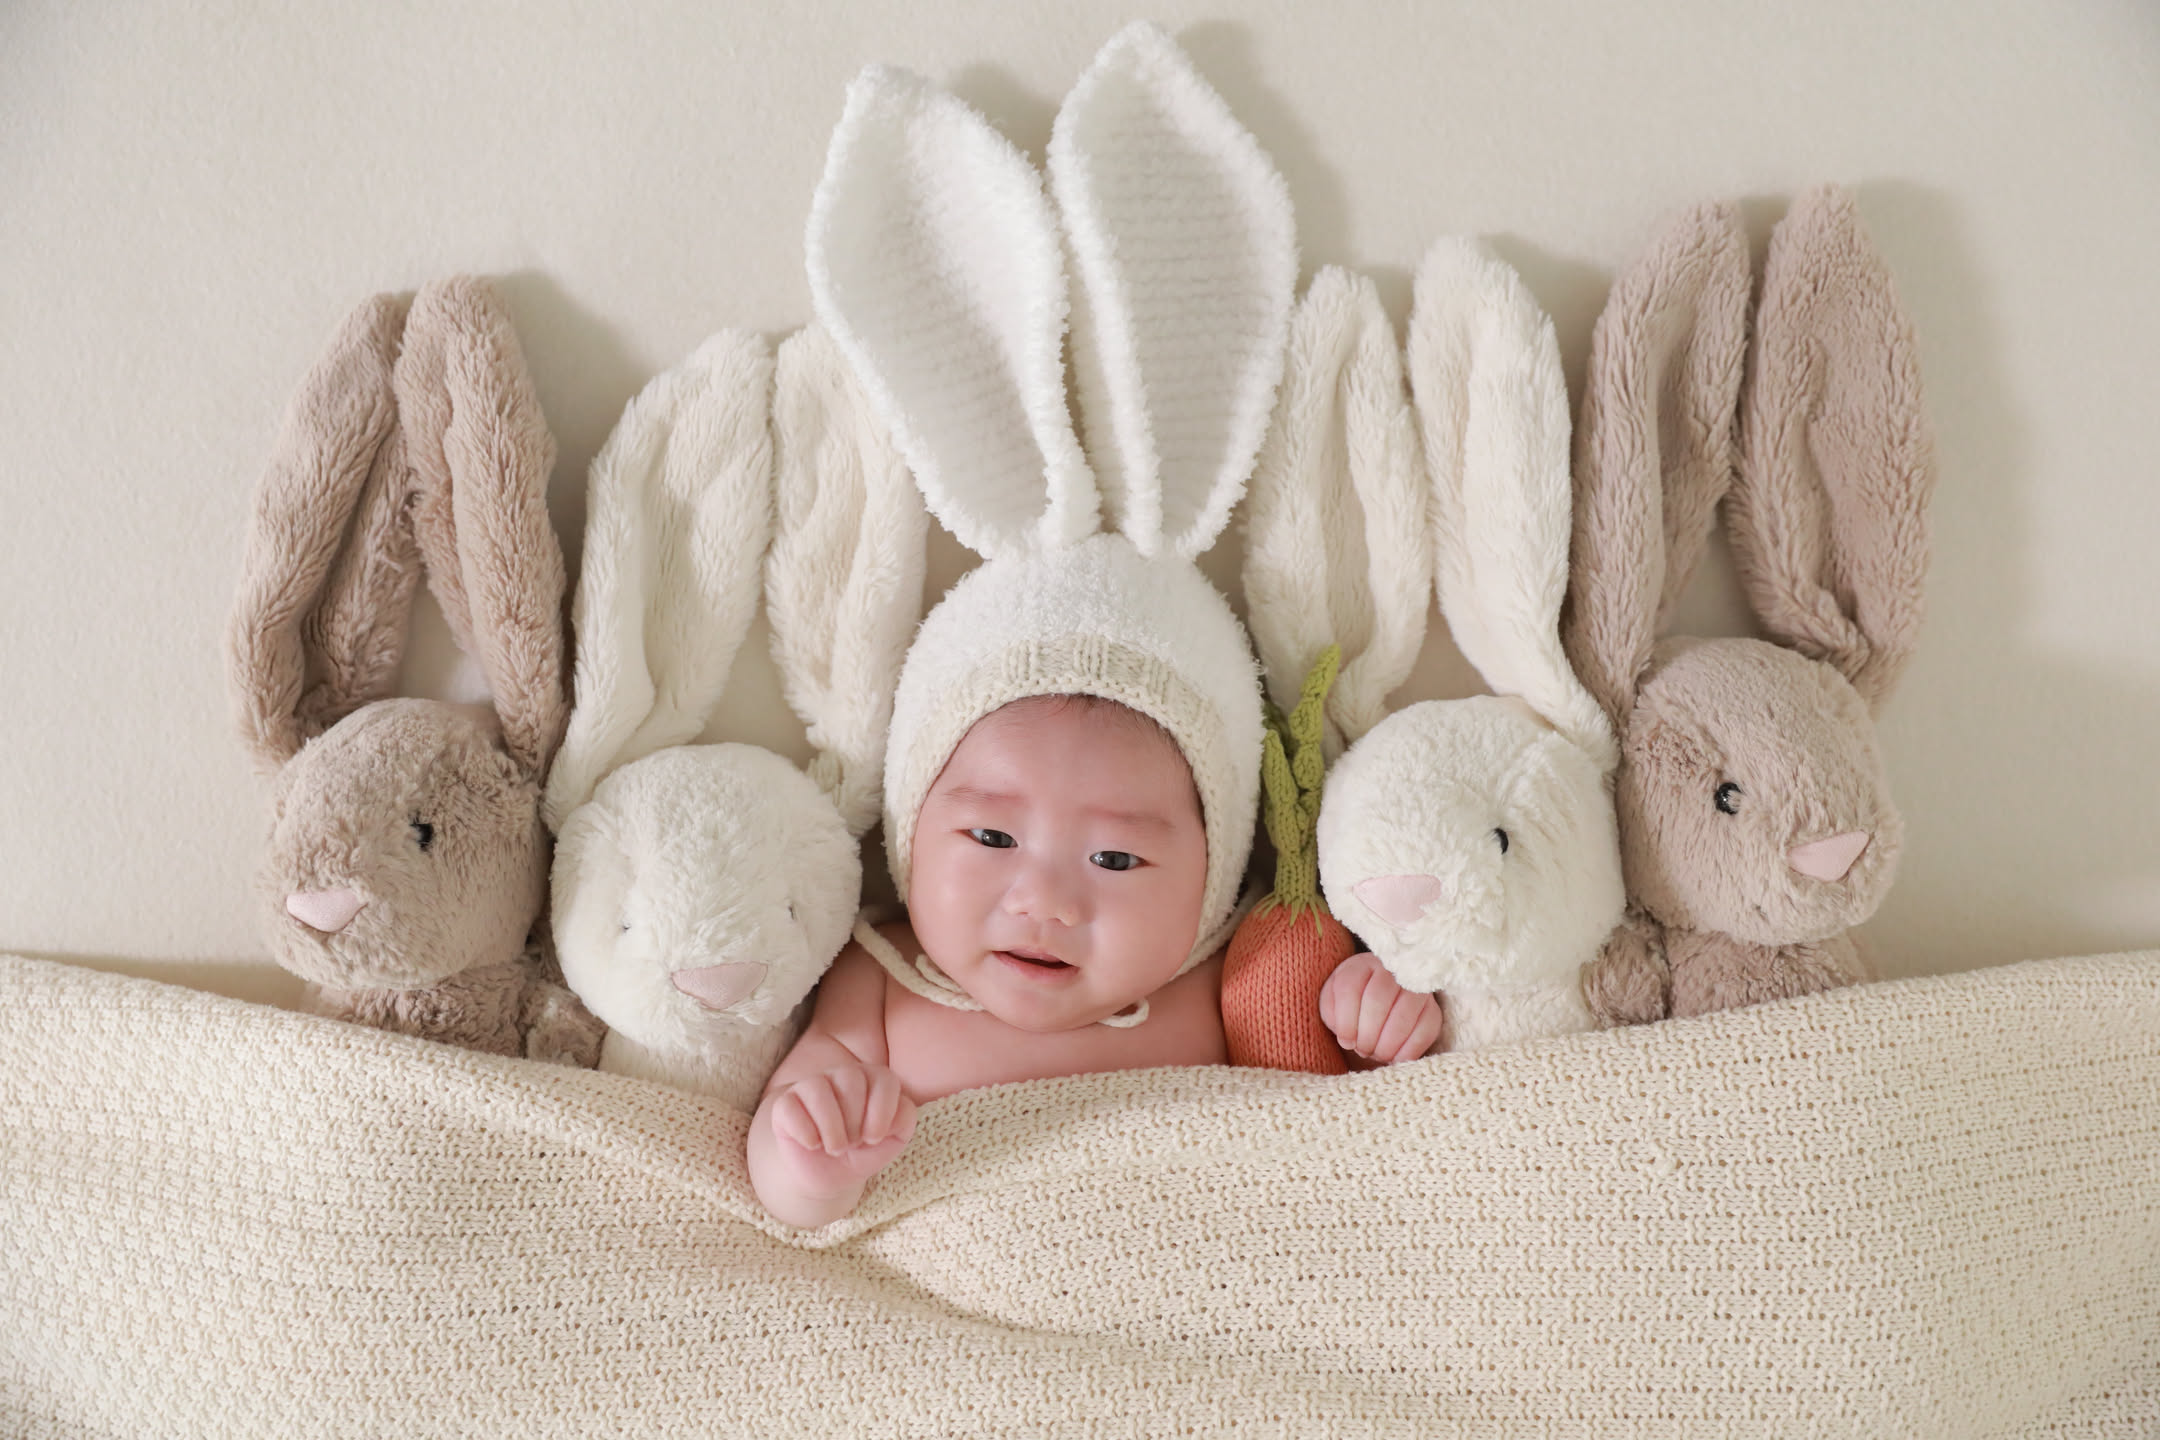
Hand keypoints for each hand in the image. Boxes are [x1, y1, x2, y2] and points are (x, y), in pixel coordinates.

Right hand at [768, 1059, 917, 1180]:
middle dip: (855, 1122)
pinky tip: (813, 1145)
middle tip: (853, 1143)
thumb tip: (892, 1111)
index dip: (882, 1113)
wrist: (829, 1173)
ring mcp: (810, 1086)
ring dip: (832, 1129)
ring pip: (818, 1089)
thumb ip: (904, 1120)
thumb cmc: (863, 1150)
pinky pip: (790, 1107)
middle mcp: (841, 1074)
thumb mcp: (894, 1140)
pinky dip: (806, 1132)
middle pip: (851, 1080)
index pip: (884, 1079)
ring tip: (836, 1148)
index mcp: (872, 1078)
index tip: (874, 1138)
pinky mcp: (785, 1104)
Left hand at [1319, 952, 1443, 1064]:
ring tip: (1377, 1054)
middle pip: (1378, 999)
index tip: (1346, 1042)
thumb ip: (1332, 1014)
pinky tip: (1394, 1058)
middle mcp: (1390, 970)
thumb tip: (1347, 1038)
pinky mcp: (1433, 1010)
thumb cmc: (1352, 1008)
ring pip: (1403, 1014)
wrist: (1378, 1010)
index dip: (1346, 1021)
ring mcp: (1415, 989)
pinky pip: (1425, 1030)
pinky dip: (1407, 1051)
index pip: (1350, 987)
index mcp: (1360, 966)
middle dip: (1367, 1034)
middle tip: (1362, 1050)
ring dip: (1386, 1044)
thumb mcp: (1333, 1006)